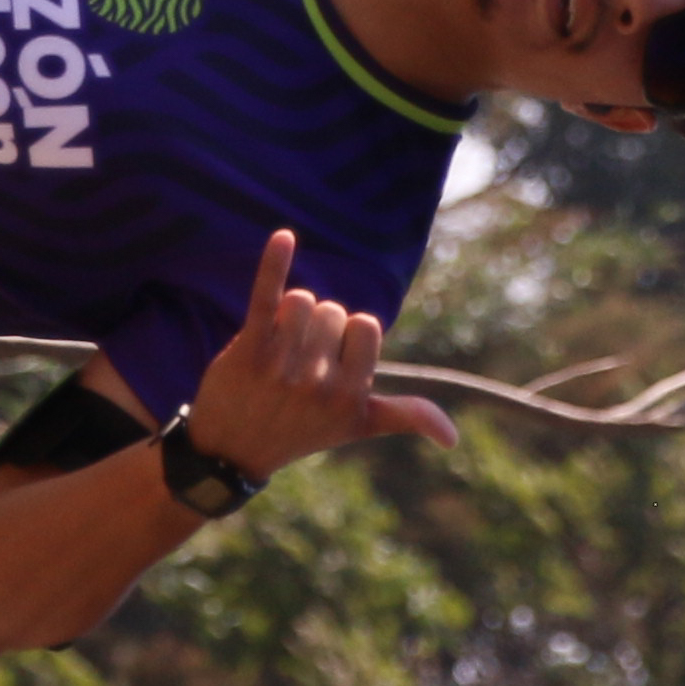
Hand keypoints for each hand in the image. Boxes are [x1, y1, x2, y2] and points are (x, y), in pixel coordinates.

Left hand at [182, 230, 455, 479]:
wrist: (231, 449)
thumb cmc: (301, 430)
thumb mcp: (356, 427)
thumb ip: (404, 417)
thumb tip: (453, 438)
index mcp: (350, 396)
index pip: (366, 325)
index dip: (349, 336)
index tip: (332, 361)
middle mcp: (319, 382)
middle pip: (332, 311)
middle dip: (318, 326)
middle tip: (298, 362)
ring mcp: (281, 365)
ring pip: (302, 300)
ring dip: (291, 314)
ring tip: (280, 345)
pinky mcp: (248, 349)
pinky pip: (266, 295)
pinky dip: (276, 263)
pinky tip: (285, 237)